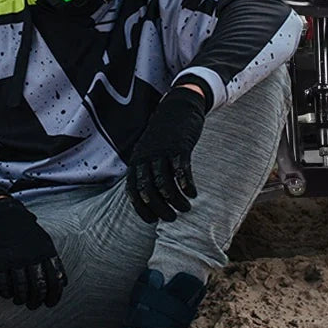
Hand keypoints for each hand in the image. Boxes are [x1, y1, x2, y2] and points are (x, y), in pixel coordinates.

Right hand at [0, 191, 67, 308]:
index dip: (55, 295)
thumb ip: (53, 260)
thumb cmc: (24, 229)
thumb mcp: (44, 240)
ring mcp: (14, 259)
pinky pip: (3, 285)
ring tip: (20, 301)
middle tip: (34, 306)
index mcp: (46, 251)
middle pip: (39, 287)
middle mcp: (31, 256)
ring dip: (21, 299)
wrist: (1, 213)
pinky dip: (6, 293)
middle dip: (37, 301)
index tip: (51, 304)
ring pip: (21, 288)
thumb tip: (64, 283)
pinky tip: (7, 294)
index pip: (56, 279)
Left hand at [127, 85, 207, 222]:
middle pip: (148, 190)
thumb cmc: (164, 134)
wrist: (178, 106)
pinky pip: (181, 170)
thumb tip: (151, 195)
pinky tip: (193, 193)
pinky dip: (186, 185)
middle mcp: (146, 157)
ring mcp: (162, 151)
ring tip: (185, 208)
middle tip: (171, 218)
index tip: (152, 221)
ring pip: (164, 183)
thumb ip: (147, 169)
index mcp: (137, 160)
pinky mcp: (179, 146)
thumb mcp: (149, 150)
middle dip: (159, 208)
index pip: (133, 190)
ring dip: (175, 200)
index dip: (141, 208)